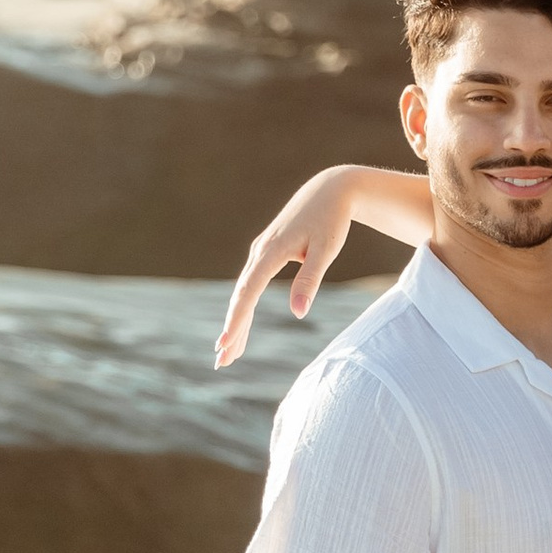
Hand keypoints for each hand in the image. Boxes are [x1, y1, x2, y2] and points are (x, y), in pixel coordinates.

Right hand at [213, 170, 362, 369]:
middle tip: (221, 362)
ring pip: (243, 294)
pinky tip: (242, 329)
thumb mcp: (325, 250)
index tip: (226, 344)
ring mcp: (259, 253)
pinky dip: (244, 310)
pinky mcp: (265, 254)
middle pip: (240, 297)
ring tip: (228, 355)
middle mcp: (258, 252)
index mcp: (270, 252)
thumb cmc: (331, 220)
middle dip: (230, 331)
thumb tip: (297, 314)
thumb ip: (310, 281)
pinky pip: (250, 287)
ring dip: (236, 324)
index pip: (248, 292)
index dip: (236, 320)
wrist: (329, 190)